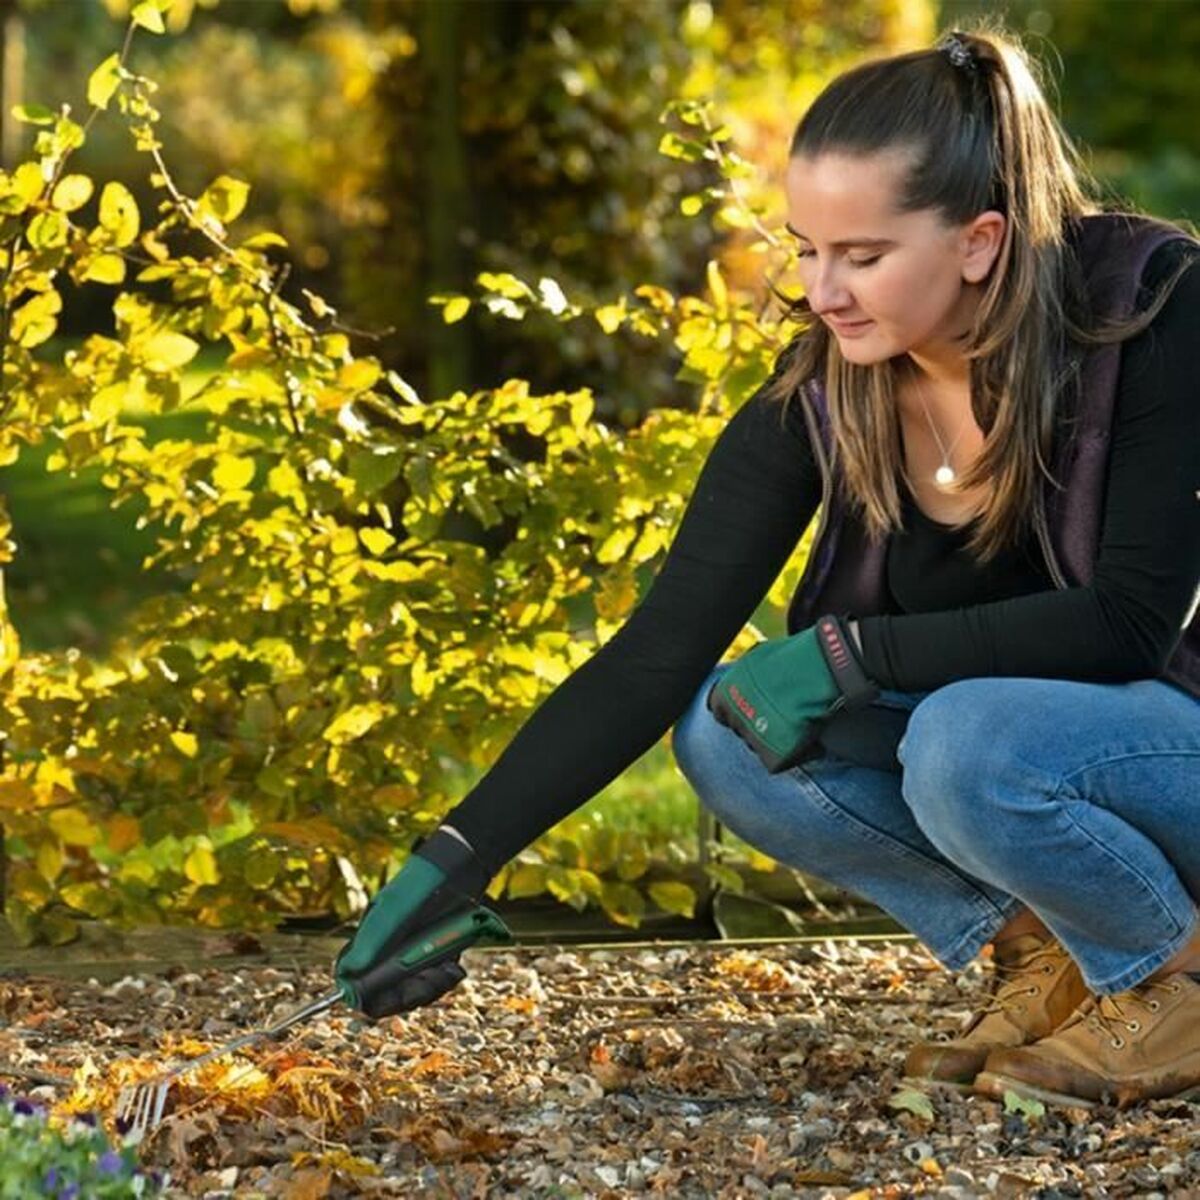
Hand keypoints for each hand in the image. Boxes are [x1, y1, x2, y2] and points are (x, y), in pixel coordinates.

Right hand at [335, 826, 487, 1018]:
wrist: (461, 868)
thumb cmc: (421, 883)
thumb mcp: (394, 910)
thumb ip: (372, 939)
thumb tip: (346, 973)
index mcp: (371, 943)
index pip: (358, 984)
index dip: (367, 997)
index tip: (385, 998)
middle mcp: (390, 954)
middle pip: (390, 995)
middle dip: (408, 994)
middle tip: (428, 979)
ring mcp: (415, 955)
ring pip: (415, 992)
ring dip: (430, 987)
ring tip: (446, 970)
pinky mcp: (437, 956)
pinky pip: (436, 982)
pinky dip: (445, 979)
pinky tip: (455, 968)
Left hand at [707, 614, 877, 772]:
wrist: (824, 667)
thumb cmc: (794, 658)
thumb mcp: (756, 659)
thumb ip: (741, 677)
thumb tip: (734, 681)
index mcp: (722, 695)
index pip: (719, 712)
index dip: (740, 708)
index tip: (757, 704)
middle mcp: (733, 718)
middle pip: (739, 730)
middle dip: (756, 723)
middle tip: (781, 711)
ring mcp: (752, 738)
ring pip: (758, 745)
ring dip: (772, 737)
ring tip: (796, 719)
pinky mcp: (774, 756)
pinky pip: (778, 760)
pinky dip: (794, 752)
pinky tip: (807, 734)